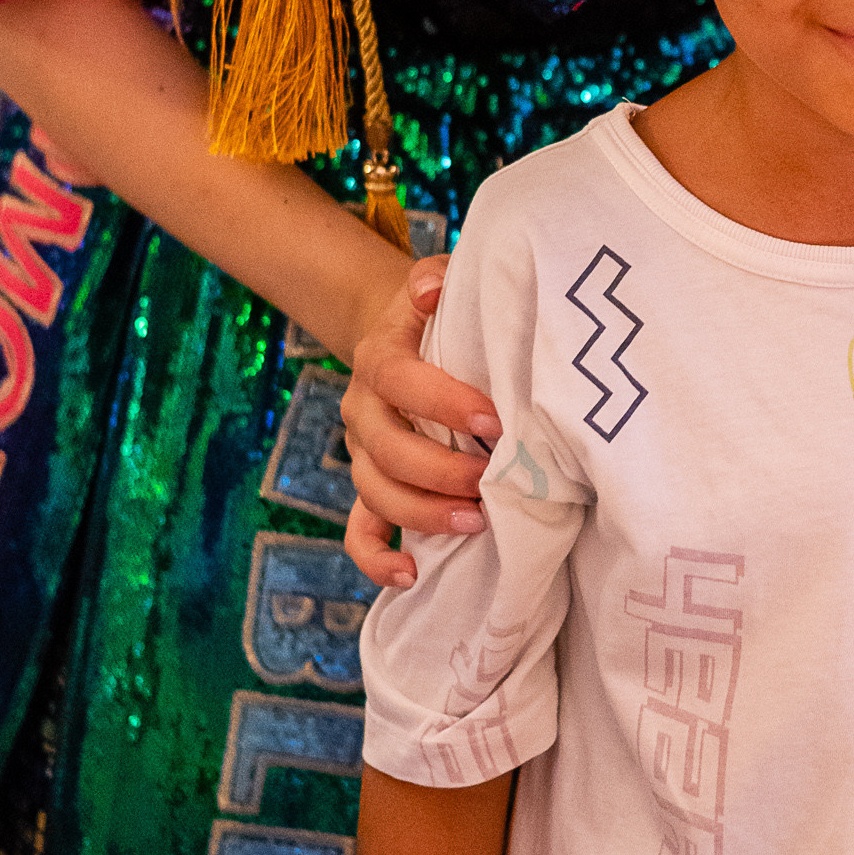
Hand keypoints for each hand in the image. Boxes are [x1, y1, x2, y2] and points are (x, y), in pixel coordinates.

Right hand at [341, 255, 500, 590]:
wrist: (402, 338)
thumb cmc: (438, 314)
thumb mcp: (437, 283)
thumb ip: (435, 279)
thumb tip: (431, 291)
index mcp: (381, 359)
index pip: (401, 381)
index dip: (444, 403)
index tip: (493, 420)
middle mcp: (364, 409)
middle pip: (386, 450)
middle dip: (440, 471)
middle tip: (490, 479)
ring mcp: (364, 453)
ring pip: (375, 493)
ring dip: (423, 514)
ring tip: (475, 522)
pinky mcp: (371, 485)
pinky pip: (360, 530)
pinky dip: (378, 558)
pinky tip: (411, 574)